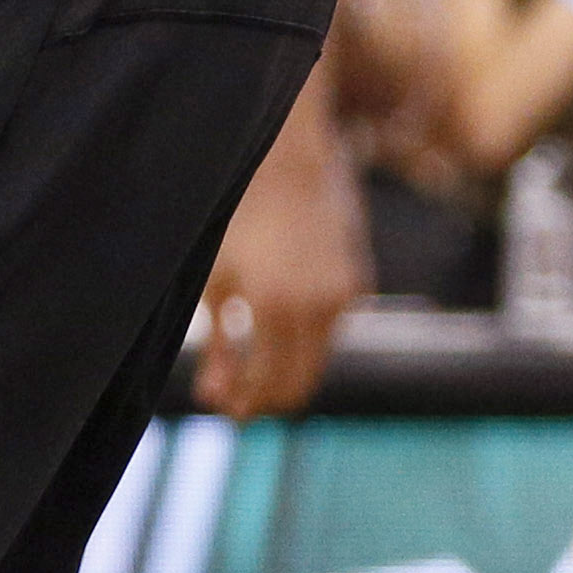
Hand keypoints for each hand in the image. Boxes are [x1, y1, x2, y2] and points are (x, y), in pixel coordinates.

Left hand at [194, 69, 366, 418]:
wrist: (286, 162)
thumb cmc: (234, 218)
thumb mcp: (214, 281)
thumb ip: (218, 345)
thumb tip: (214, 398)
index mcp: (276, 307)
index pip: (270, 383)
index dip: (248, 404)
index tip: (227, 411)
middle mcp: (319, 307)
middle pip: (301, 382)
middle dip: (268, 398)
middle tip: (239, 402)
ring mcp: (345, 296)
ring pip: (319, 359)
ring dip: (287, 370)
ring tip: (250, 367)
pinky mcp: (358, 283)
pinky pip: (330, 328)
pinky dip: (305, 338)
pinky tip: (276, 327)